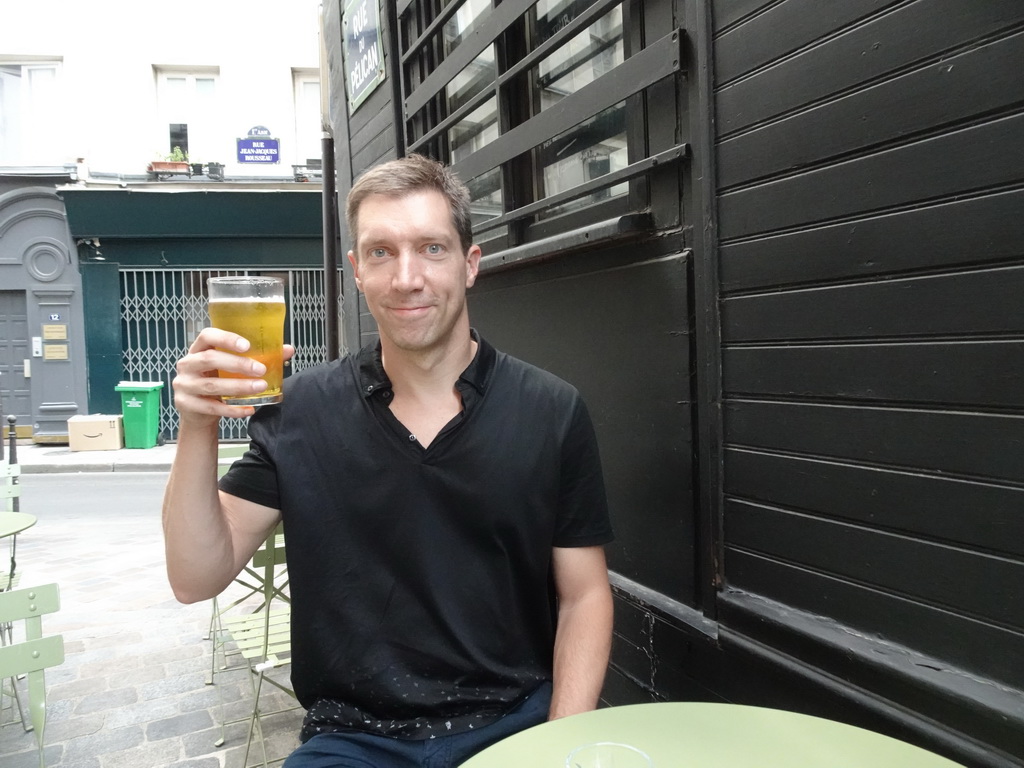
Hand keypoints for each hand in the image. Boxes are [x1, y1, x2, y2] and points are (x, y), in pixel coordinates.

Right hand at [172, 328, 294, 421]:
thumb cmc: (217, 381)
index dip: (226, 339)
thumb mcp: (232, 368)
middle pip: (210, 359)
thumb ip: (257, 357)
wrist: (198, 412)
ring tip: (259, 388)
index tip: (247, 345)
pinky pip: (212, 408)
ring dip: (238, 387)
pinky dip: (233, 410)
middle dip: (238, 364)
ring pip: (212, 386)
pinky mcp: (186, 405)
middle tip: (260, 370)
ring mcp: (184, 385)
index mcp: (199, 349)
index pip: (207, 336)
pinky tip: (249, 409)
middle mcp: (188, 365)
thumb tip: (288, 350)